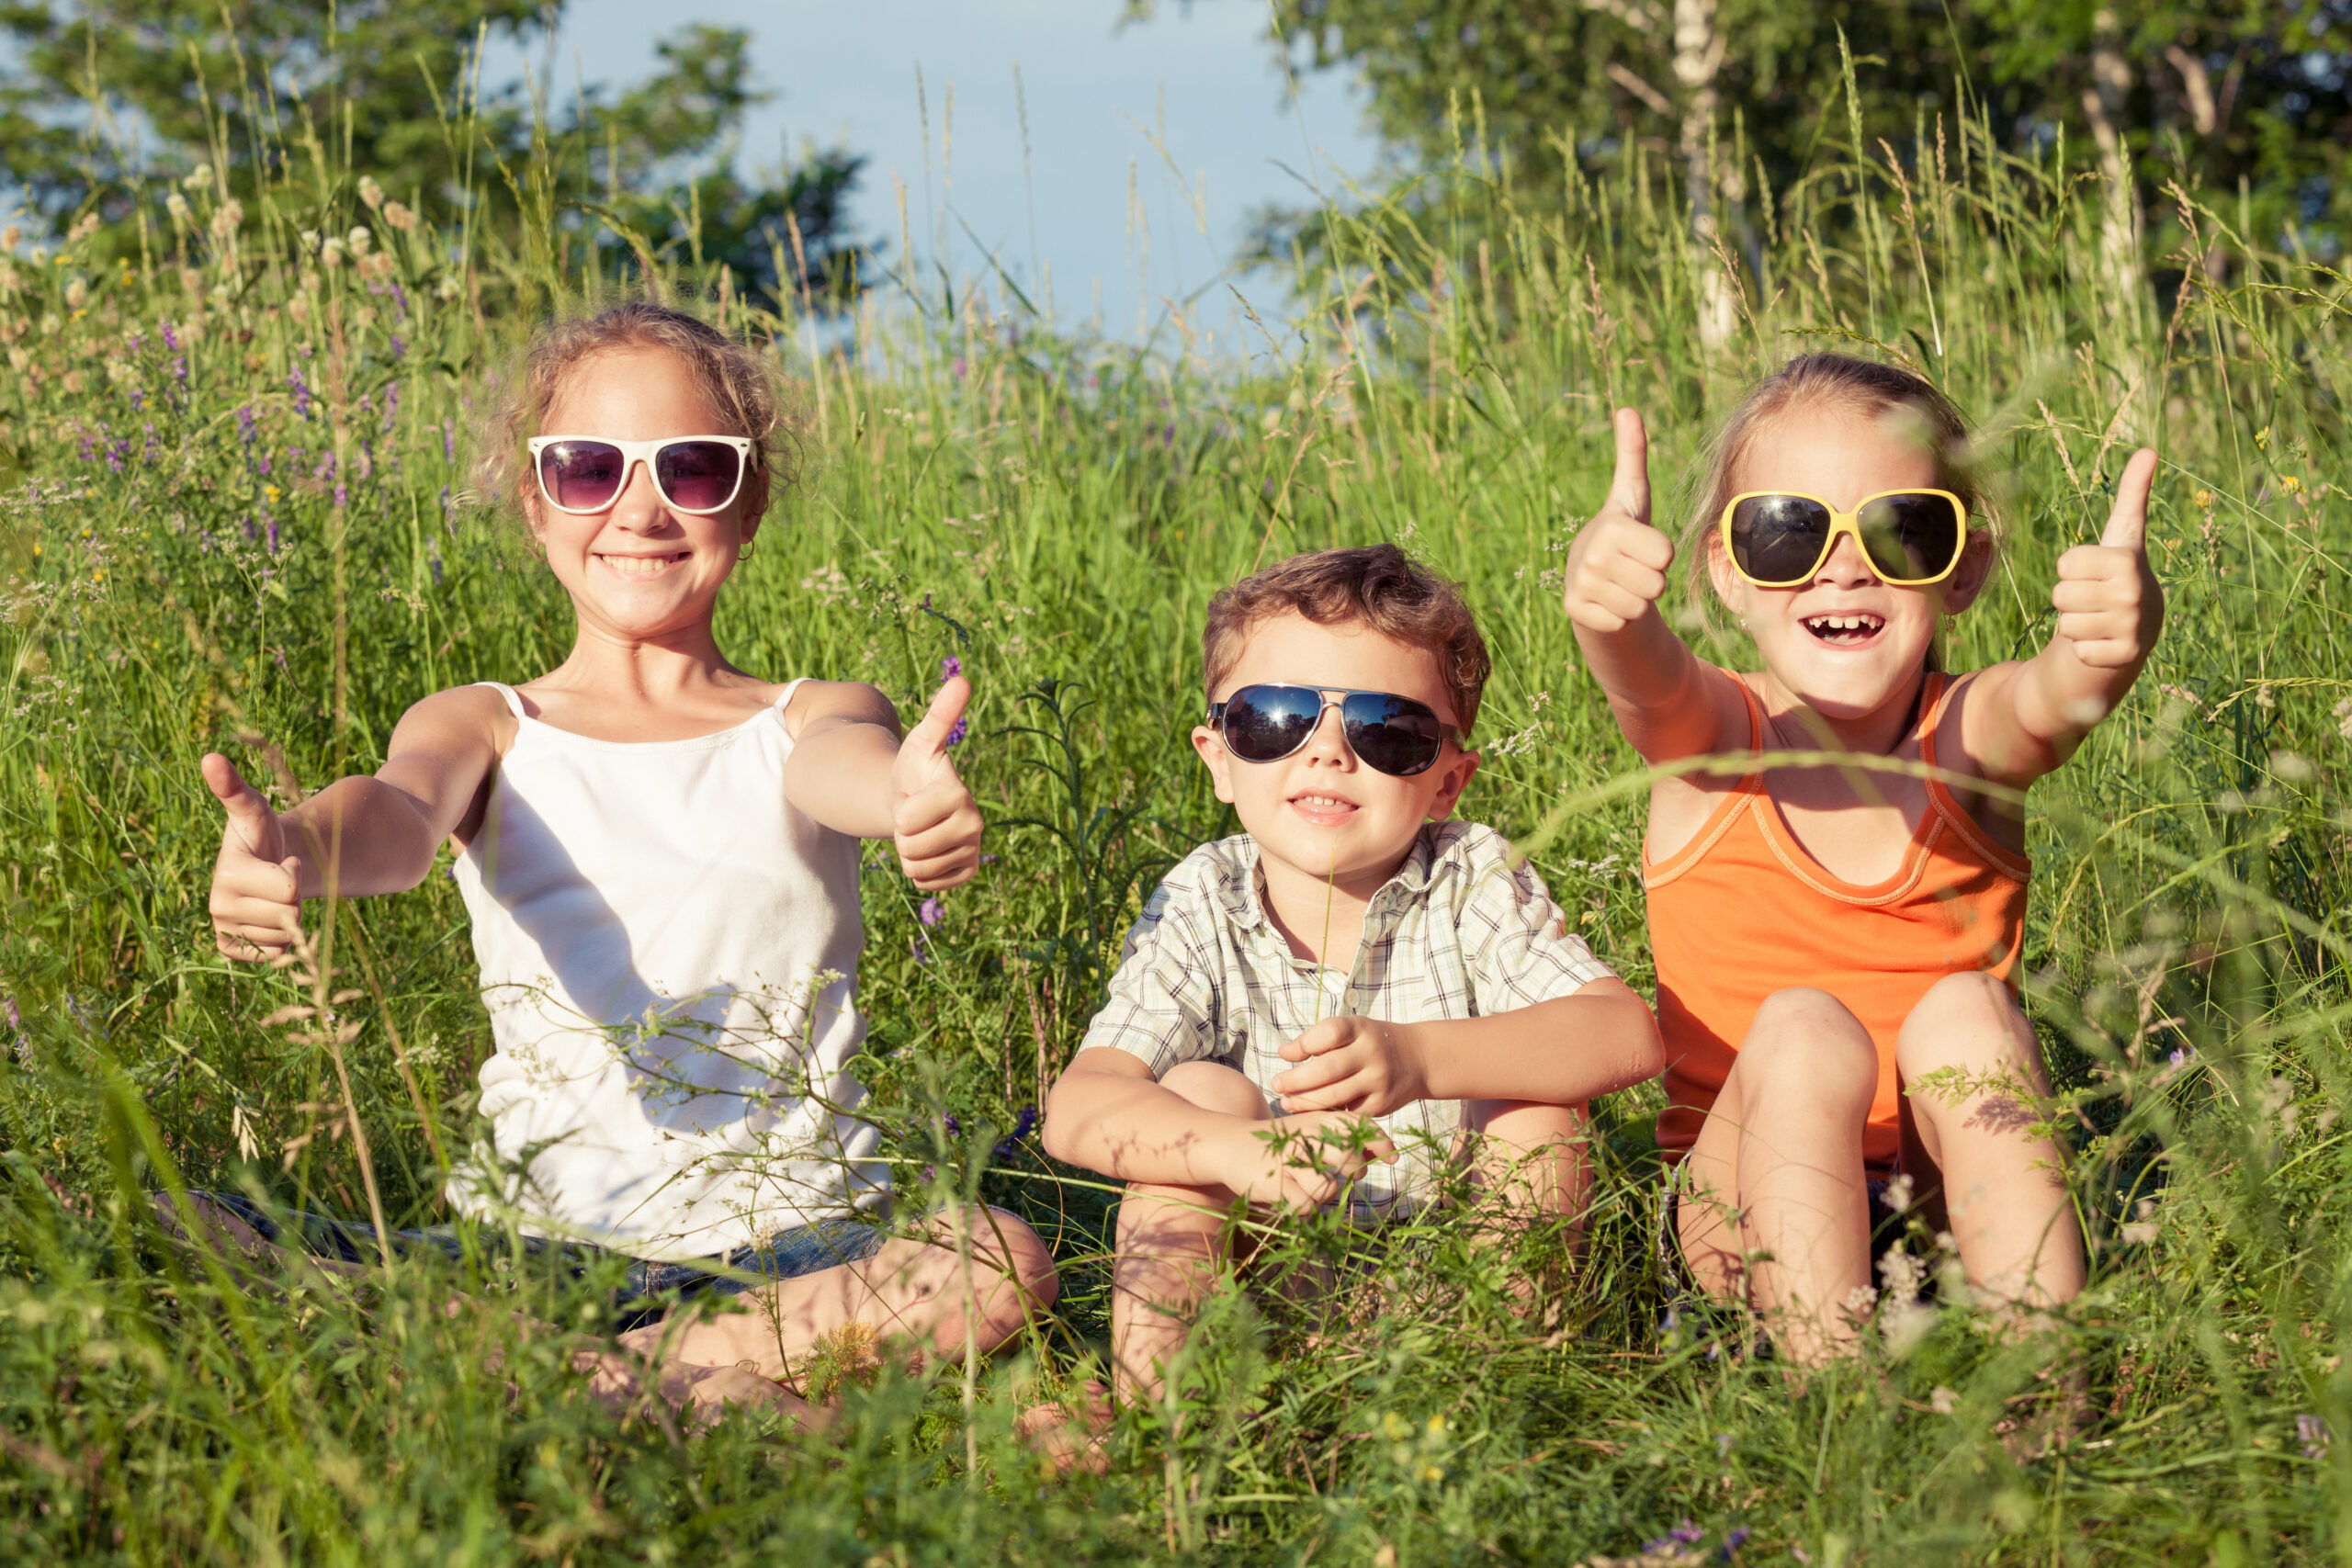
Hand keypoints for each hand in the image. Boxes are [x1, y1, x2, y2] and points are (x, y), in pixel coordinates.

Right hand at [203, 752, 302, 961]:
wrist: (261, 864)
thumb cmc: (260, 833)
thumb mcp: (254, 809)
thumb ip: (234, 788)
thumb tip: (210, 757)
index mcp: (226, 874)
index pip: (289, 887)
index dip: (294, 871)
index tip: (278, 859)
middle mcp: (218, 907)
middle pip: (289, 914)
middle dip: (293, 896)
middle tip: (276, 879)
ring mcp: (224, 931)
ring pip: (285, 936)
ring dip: (289, 916)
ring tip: (271, 896)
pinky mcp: (231, 951)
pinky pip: (276, 955)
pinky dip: (282, 939)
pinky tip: (267, 918)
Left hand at [891, 675, 982, 889]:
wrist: (918, 800)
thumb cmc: (916, 770)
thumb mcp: (920, 742)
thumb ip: (939, 715)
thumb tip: (962, 679)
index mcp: (960, 795)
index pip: (907, 822)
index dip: (900, 812)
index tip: (914, 797)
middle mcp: (975, 825)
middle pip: (910, 848)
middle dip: (902, 835)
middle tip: (915, 817)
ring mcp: (973, 851)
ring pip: (917, 869)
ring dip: (909, 853)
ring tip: (920, 832)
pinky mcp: (967, 872)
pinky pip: (926, 884)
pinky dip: (919, 871)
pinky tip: (929, 849)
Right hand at [1216, 1111, 1393, 1213]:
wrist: (1230, 1146)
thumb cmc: (1280, 1143)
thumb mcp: (1311, 1131)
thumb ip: (1345, 1139)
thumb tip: (1386, 1152)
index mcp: (1316, 1119)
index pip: (1359, 1127)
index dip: (1380, 1143)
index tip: (1393, 1157)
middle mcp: (1305, 1136)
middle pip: (1350, 1161)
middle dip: (1354, 1171)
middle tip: (1343, 1171)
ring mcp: (1290, 1160)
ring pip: (1328, 1189)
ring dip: (1321, 1193)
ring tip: (1303, 1182)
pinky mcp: (1277, 1183)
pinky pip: (1308, 1206)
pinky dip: (1303, 1205)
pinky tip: (1289, 1192)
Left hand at [1270, 1014, 1427, 1117]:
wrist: (1417, 1060)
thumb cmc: (1371, 1043)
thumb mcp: (1351, 1029)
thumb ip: (1318, 1038)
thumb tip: (1284, 1053)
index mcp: (1361, 1029)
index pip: (1329, 1032)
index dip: (1303, 1044)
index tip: (1285, 1054)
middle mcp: (1372, 1054)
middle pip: (1327, 1069)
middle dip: (1296, 1080)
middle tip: (1276, 1084)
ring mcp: (1378, 1081)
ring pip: (1334, 1095)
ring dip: (1305, 1101)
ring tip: (1286, 1102)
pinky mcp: (1381, 1104)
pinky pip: (1347, 1112)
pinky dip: (1325, 1114)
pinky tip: (1309, 1112)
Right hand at [1562, 408, 1674, 634]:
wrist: (1586, 576)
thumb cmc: (1622, 533)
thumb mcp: (1632, 495)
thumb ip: (1632, 454)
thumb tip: (1627, 408)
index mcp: (1611, 526)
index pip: (1665, 554)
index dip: (1660, 555)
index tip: (1641, 548)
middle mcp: (1591, 556)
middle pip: (1657, 583)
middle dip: (1649, 579)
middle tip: (1631, 570)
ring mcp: (1581, 586)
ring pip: (1640, 606)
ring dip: (1635, 599)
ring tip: (1620, 585)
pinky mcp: (1575, 612)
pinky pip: (1621, 622)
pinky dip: (1618, 617)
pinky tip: (1607, 602)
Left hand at [2051, 448, 2162, 669]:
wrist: (2137, 628)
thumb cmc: (2118, 575)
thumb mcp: (2123, 535)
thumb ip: (2133, 494)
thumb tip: (2150, 449)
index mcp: (2128, 561)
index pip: (2065, 564)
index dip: (2071, 568)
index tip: (2095, 570)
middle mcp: (2134, 594)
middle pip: (2060, 594)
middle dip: (2069, 597)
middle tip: (2095, 598)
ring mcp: (2132, 627)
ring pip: (2065, 623)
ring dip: (2076, 623)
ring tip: (2099, 619)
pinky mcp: (2123, 656)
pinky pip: (2076, 650)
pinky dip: (2083, 648)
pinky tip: (2103, 641)